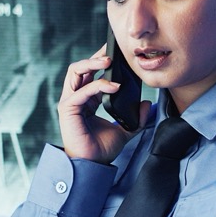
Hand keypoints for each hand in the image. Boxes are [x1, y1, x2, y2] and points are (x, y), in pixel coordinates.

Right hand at [57, 45, 150, 162]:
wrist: (92, 165)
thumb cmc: (102, 149)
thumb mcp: (125, 130)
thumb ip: (137, 118)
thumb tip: (147, 104)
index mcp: (87, 99)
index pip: (91, 73)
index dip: (101, 61)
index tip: (117, 53)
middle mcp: (76, 97)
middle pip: (80, 67)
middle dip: (95, 56)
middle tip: (112, 51)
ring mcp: (70, 102)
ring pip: (75, 72)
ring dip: (92, 63)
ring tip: (109, 61)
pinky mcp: (68, 109)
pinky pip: (82, 91)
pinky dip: (99, 85)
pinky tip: (115, 86)